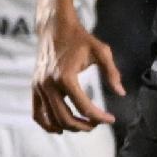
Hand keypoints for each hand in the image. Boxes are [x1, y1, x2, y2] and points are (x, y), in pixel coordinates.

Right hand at [33, 17, 122, 132]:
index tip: (111, 119)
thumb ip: (112, 73)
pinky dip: (47, 124)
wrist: (54, 28)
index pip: (84, 107)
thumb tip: (121, 93)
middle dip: (84, 126)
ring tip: (82, 125)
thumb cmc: (79, 38)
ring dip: (68, 127)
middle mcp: (49, 85)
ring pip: (51, 119)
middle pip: (65, 118)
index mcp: (66, 77)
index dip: (99, 117)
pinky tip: (60, 128)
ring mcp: (39, 87)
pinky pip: (37, 113)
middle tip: (97, 124)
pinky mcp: (34, 87)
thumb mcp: (101, 51)